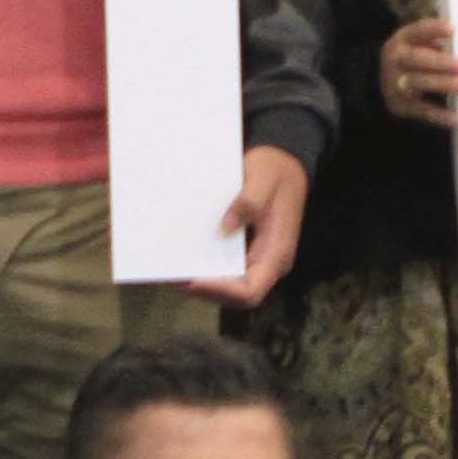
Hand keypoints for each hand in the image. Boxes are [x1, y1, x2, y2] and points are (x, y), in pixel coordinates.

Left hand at [188, 144, 311, 306]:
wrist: (285, 163)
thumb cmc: (276, 170)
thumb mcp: (264, 177)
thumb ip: (249, 201)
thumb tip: (226, 226)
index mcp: (277, 252)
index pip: (251, 290)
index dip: (221, 290)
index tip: (193, 279)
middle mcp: (268, 263)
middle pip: (236, 296)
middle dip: (204, 290)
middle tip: (172, 277)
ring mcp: (256, 259)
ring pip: (229, 287)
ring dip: (201, 284)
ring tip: (172, 273)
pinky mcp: (246, 252)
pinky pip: (226, 270)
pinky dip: (205, 270)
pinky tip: (184, 260)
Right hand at [377, 17, 457, 130]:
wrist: (382, 84)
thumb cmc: (413, 60)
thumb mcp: (416, 45)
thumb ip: (435, 44)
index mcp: (402, 40)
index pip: (417, 31)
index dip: (434, 29)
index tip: (452, 29)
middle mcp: (395, 60)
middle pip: (417, 59)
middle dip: (441, 62)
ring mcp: (396, 84)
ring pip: (418, 83)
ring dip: (441, 83)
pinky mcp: (402, 106)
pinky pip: (422, 110)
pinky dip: (440, 115)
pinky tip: (455, 117)